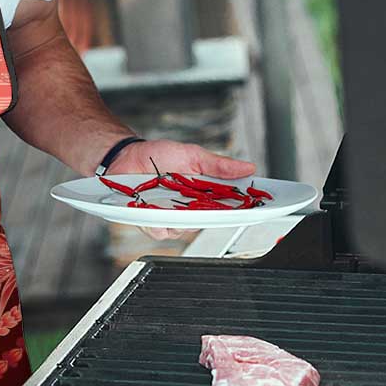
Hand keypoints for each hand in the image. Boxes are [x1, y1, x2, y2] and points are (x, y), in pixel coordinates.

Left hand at [109, 139, 256, 240]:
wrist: (126, 156)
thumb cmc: (158, 156)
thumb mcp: (192, 155)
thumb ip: (218, 165)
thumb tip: (248, 167)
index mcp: (203, 194)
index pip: (228, 206)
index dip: (244, 209)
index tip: (258, 207)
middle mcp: (189, 209)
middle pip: (208, 222)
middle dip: (213, 216)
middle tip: (213, 205)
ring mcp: (169, 217)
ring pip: (184, 230)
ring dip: (181, 218)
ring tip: (175, 203)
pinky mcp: (150, 222)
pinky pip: (159, 231)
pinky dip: (158, 223)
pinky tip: (155, 211)